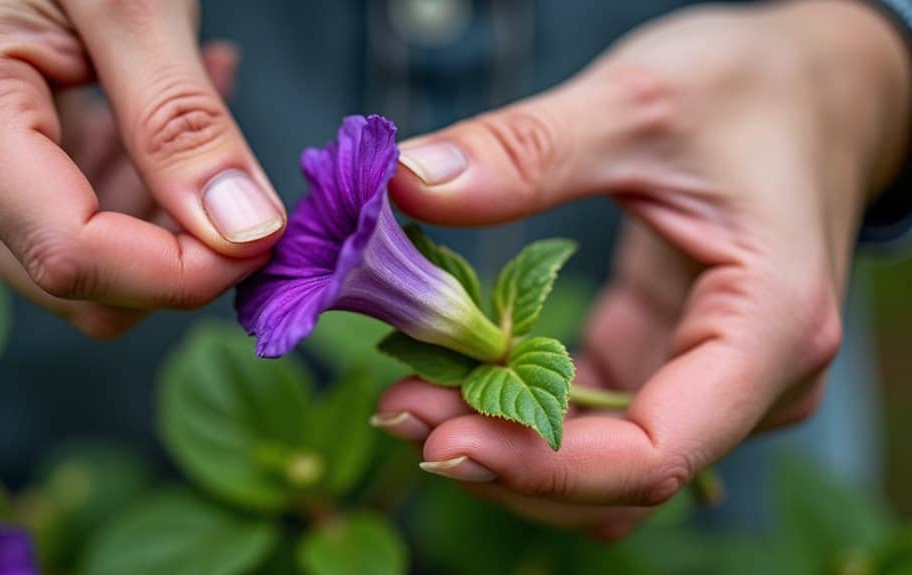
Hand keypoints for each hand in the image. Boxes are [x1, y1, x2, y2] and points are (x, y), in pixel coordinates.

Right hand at [0, 0, 284, 337]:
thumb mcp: (130, 0)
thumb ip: (182, 120)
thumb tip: (245, 231)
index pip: (73, 257)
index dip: (180, 272)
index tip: (260, 239)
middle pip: (80, 283)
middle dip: (177, 248)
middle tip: (237, 168)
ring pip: (83, 266)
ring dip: (161, 212)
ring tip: (198, 104)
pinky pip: (70, 225)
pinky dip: (135, 189)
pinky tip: (158, 118)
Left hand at [373, 0, 909, 537]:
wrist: (814, 90)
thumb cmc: (755, 88)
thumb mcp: (642, 99)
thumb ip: (529, 149)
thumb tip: (410, 184)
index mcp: (770, 329)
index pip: (656, 454)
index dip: (541, 465)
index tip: (438, 435)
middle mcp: (750, 380)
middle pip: (614, 474)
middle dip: (504, 455)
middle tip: (397, 405)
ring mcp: (709, 380)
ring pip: (596, 463)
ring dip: (504, 440)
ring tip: (412, 390)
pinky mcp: (667, 360)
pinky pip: (589, 421)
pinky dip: (519, 407)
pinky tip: (453, 368)